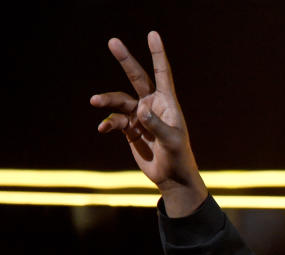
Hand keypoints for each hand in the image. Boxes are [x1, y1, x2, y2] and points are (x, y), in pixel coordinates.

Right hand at [91, 31, 206, 216]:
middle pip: (137, 77)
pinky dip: (108, 123)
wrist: (171, 177)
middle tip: (113, 41)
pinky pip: (114, 120)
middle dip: (125, 60)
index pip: (162, 74)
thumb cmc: (178, 158)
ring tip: (94, 100)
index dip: (157, 54)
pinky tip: (102, 128)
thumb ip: (157, 125)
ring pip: (120, 100)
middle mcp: (152, 105)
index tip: (152, 34)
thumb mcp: (171, 142)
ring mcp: (140, 116)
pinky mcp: (130, 129)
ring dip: (107, 99)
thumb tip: (142, 111)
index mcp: (167, 103)